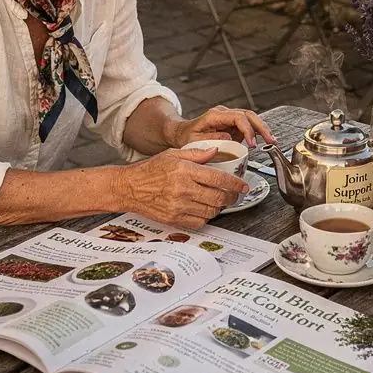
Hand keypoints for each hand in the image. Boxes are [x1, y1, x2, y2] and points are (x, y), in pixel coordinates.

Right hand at [117, 148, 247, 227]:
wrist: (129, 188)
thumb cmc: (149, 170)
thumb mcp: (173, 154)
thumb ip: (197, 153)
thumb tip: (216, 150)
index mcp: (184, 171)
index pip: (218, 179)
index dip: (235, 183)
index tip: (243, 185)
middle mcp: (183, 189)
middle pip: (218, 197)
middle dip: (232, 197)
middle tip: (235, 194)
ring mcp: (178, 206)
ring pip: (211, 211)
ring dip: (220, 207)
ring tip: (220, 200)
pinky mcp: (174, 219)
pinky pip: (199, 222)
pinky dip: (206, 217)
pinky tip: (205, 209)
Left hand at [167, 104, 273, 149]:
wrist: (181, 133)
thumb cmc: (186, 137)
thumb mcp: (194, 141)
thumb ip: (210, 139)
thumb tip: (229, 139)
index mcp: (215, 115)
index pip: (237, 117)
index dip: (247, 130)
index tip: (252, 144)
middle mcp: (224, 114)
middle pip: (248, 115)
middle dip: (261, 127)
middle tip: (270, 140)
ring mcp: (229, 118)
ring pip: (251, 119)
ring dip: (262, 129)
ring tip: (271, 141)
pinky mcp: (233, 125)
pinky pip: (248, 126)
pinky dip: (258, 133)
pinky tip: (265, 140)